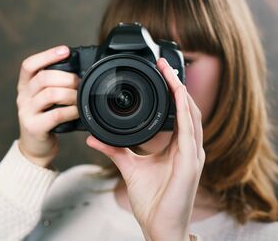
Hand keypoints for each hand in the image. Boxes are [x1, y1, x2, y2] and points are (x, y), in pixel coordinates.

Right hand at [17, 45, 79, 166]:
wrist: (35, 148)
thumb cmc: (45, 120)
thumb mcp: (45, 100)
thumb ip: (54, 85)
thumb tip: (80, 71)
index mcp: (25, 86)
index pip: (29, 65)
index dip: (47, 55)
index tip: (65, 50)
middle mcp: (22, 97)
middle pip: (43, 77)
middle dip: (66, 77)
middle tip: (79, 82)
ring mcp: (26, 112)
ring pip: (49, 94)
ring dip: (70, 94)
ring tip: (79, 97)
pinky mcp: (34, 127)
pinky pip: (55, 114)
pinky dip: (70, 111)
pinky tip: (77, 111)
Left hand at [86, 58, 204, 240]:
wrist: (159, 226)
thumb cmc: (152, 200)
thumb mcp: (129, 167)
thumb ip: (114, 150)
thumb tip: (95, 137)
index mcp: (178, 147)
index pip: (178, 112)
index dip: (172, 91)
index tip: (160, 72)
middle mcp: (189, 148)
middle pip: (187, 108)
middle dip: (177, 83)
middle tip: (164, 63)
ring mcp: (192, 155)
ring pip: (191, 115)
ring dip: (181, 91)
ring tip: (170, 71)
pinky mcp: (190, 163)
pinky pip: (189, 131)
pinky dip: (183, 111)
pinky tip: (177, 94)